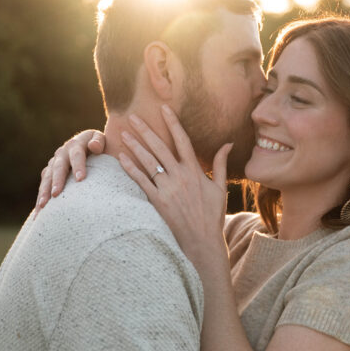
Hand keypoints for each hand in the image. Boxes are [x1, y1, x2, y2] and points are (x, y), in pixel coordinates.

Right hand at [35, 129, 105, 213]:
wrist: (88, 146)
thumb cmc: (99, 147)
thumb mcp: (101, 141)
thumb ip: (99, 142)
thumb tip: (94, 146)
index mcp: (75, 144)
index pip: (77, 155)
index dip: (78, 166)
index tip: (81, 179)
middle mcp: (62, 153)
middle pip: (58, 167)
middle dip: (57, 181)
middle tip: (56, 194)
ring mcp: (54, 163)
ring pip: (47, 177)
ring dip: (44, 191)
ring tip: (43, 206)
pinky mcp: (49, 173)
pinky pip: (43, 186)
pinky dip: (40, 198)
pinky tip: (38, 213)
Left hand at [118, 106, 229, 268]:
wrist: (202, 242)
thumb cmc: (212, 215)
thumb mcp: (220, 188)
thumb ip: (220, 164)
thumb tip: (228, 143)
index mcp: (195, 171)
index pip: (182, 140)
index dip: (173, 123)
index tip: (164, 108)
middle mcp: (180, 177)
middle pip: (160, 147)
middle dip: (146, 131)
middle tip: (133, 117)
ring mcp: (168, 189)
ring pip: (148, 162)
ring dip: (135, 147)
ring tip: (124, 134)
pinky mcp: (158, 202)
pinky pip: (142, 182)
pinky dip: (131, 169)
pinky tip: (122, 158)